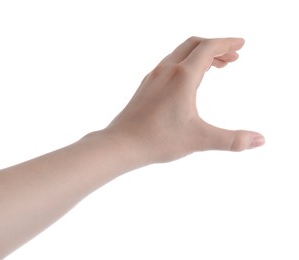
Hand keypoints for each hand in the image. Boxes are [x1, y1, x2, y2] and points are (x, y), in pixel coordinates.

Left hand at [105, 37, 264, 163]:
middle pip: (194, 45)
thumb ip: (232, 139)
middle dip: (216, 47)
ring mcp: (154, 77)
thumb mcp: (200, 139)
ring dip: (200, 55)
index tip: (241, 45)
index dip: (227, 44)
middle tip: (233, 57)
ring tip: (216, 67)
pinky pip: (169, 65)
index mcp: (182, 76)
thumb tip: (260, 140)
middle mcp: (167, 70)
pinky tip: (188, 81)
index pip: (209, 48)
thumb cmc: (157, 139)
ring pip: (180, 54)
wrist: (121, 143)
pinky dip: (185, 63)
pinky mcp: (146, 86)